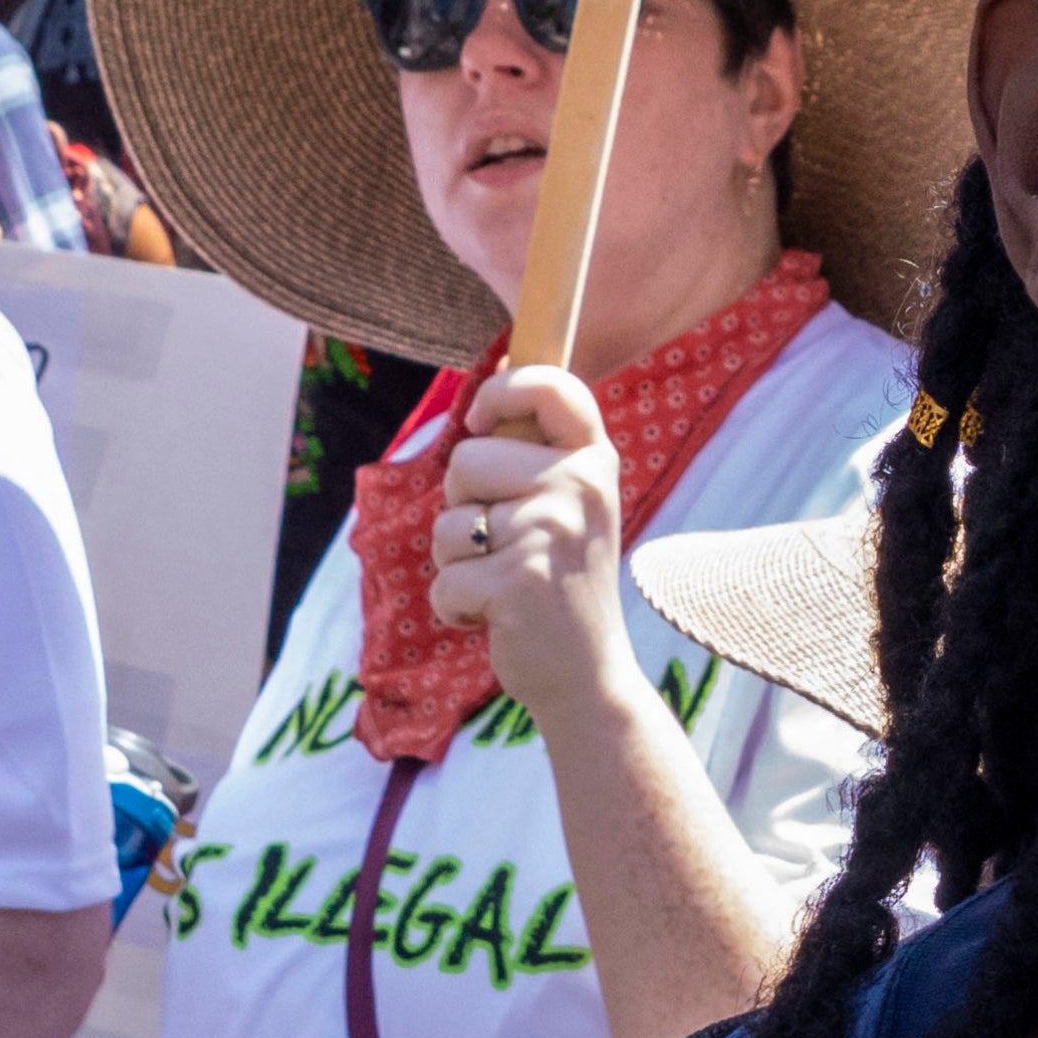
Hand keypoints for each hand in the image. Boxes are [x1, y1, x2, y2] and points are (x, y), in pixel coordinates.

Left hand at [434, 359, 639, 720]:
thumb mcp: (570, 504)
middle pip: (466, 460)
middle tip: (508, 547)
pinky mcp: (516, 583)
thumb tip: (498, 362)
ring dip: (458, 563)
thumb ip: (538, 447)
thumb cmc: (563, 580)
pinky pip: (444, 581)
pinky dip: (455, 608)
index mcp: (594, 460)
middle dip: (464, 507)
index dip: (500, 392)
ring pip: (448, 524)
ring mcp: (550, 534)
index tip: (480, 421)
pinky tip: (495, 619)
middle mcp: (580, 487)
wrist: (588, 675)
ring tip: (504, 585)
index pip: (549, 385)